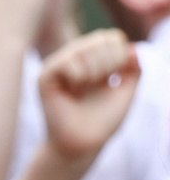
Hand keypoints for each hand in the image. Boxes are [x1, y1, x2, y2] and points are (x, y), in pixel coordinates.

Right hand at [39, 28, 140, 163]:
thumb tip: (132, 47)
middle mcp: (74, 59)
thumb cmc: (104, 120)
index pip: (110, 38)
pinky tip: (74, 90)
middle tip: (102, 83)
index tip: (116, 78)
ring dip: (95, 71)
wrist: (85, 142)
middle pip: (100, 40)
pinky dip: (78, 76)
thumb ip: (134, 69)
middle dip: (110, 63)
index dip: (120, 55)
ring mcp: (58, 66)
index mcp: (92, 60)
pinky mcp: (45, 76)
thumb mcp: (127, 92)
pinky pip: (67, 62)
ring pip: (83, 49)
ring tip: (86, 88)